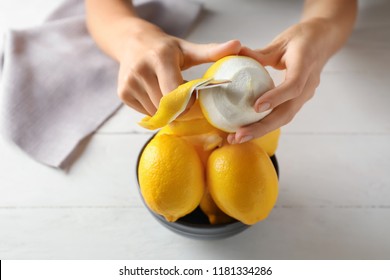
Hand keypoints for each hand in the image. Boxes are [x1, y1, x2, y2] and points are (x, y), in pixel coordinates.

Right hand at [117, 21, 240, 114]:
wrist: (131, 42)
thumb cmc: (164, 47)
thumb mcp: (187, 48)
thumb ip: (211, 51)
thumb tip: (238, 46)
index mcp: (160, 58)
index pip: (175, 93)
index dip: (187, 104)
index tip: (195, 102)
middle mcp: (141, 71)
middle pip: (167, 107)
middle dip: (180, 109)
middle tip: (187, 102)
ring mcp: (129, 83)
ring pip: (156, 113)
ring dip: (168, 111)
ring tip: (170, 95)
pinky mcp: (123, 94)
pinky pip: (146, 113)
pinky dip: (156, 110)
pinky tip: (157, 95)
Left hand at [228, 19, 333, 143]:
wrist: (324, 41)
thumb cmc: (303, 38)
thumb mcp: (281, 41)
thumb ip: (260, 53)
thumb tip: (237, 54)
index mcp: (305, 64)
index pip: (293, 85)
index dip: (276, 98)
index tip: (256, 107)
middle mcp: (308, 84)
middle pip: (287, 111)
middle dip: (262, 126)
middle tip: (239, 135)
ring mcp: (305, 95)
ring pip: (285, 117)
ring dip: (261, 130)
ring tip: (239, 138)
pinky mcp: (298, 100)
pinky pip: (283, 115)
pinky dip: (266, 124)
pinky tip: (248, 130)